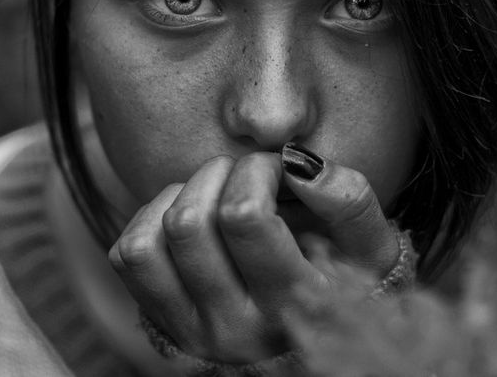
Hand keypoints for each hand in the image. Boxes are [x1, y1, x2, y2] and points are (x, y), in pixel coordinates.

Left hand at [108, 146, 401, 363]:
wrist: (315, 334)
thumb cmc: (343, 277)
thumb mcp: (369, 246)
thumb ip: (347, 200)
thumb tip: (294, 163)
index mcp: (292, 306)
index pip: (243, 215)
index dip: (256, 171)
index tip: (277, 170)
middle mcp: (236, 329)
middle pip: (190, 222)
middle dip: (217, 173)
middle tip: (245, 176)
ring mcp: (192, 328)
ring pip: (152, 239)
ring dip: (182, 195)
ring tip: (216, 195)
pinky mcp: (161, 320)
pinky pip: (127, 254)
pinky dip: (151, 219)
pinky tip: (189, 218)